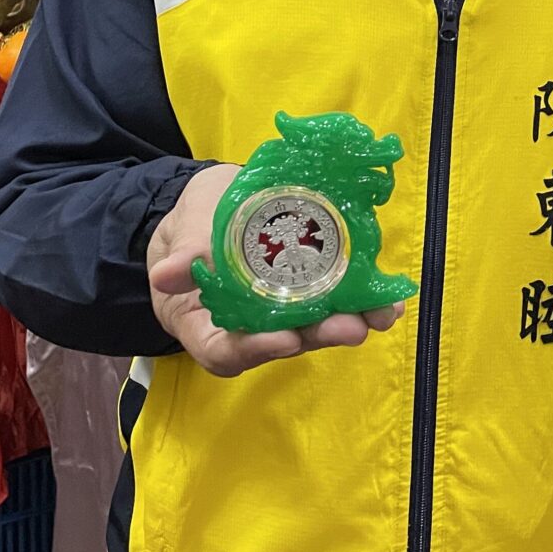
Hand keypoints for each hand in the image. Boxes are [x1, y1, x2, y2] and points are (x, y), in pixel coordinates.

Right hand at [147, 165, 405, 377]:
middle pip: (282, 341)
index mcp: (204, 324)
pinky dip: (361, 298)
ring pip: (314, 324)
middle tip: (351, 327)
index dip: (256, 349)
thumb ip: (183, 253)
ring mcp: (282, 309)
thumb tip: (165, 275)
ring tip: (381, 313)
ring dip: (350, 319)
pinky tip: (387, 296)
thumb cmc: (191, 223)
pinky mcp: (310, 287)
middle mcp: (248, 326)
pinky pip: (335, 297)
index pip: (226, 351)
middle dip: (319, 335)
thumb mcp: (184, 230)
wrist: (215, 201)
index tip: (285, 339)